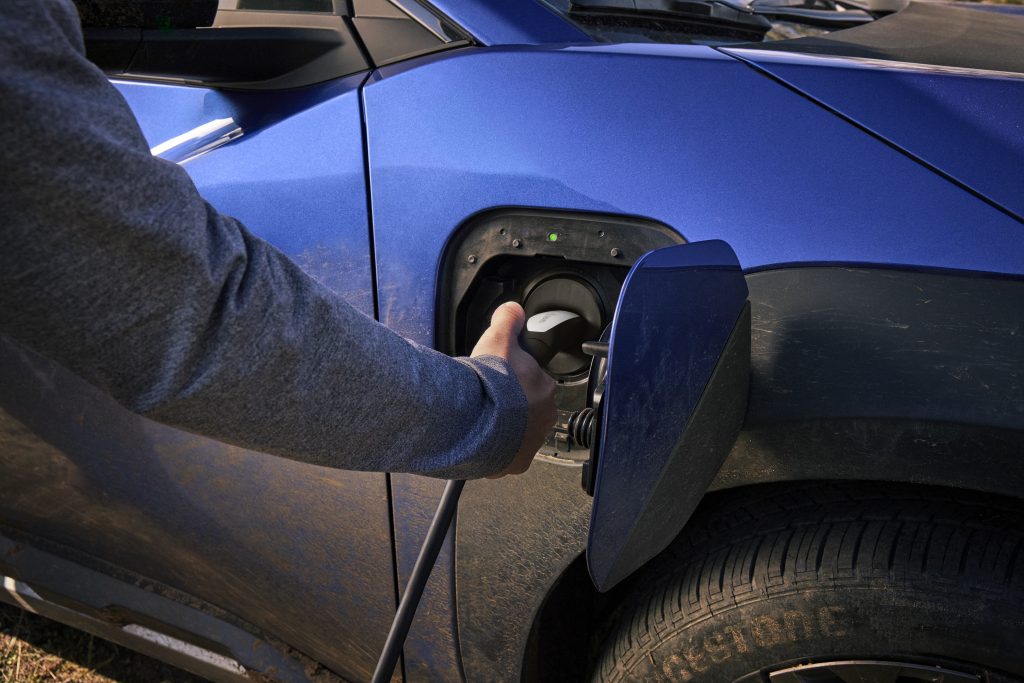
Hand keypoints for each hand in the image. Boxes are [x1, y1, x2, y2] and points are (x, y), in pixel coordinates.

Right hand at [471, 302, 556, 476]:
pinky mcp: (516, 463)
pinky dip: (497, 451)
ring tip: (483, 420)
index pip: (536, 382)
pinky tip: (482, 440)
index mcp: (545, 388)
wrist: (474, 421)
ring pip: (520, 433)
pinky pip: (508, 456)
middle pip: (530, 409)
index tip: (502, 380)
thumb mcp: (498, 339)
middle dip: (514, 405)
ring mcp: (532, 443)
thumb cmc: (490, 383)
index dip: (517, 380)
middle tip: (490, 399)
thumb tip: (513, 309)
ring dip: (506, 428)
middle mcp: (545, 418)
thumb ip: (508, 320)